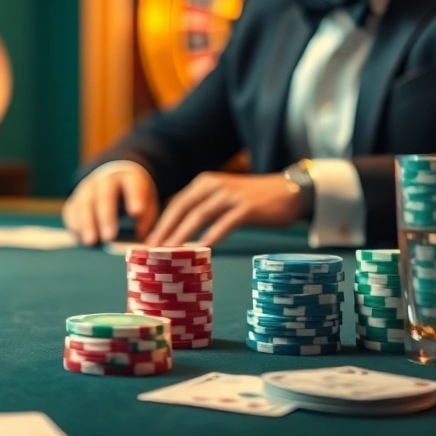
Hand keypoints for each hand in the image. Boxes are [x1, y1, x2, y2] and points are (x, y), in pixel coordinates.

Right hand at [62, 164, 157, 245]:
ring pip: (84, 203)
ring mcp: (87, 189)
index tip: (136, 212)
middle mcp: (105, 180)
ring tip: (91, 242)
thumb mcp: (146, 203)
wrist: (112, 182)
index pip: (132, 185)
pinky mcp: (75, 200)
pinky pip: (71, 211)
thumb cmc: (133, 198)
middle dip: (106, 216)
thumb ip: (145, 218)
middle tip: (110, 236)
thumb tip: (139, 234)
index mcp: (129, 178)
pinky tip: (80, 239)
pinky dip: (75, 225)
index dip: (134, 198)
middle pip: (104, 196)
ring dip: (86, 223)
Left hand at [145, 172, 301, 246]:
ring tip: (170, 252)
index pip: (175, 204)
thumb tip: (179, 233)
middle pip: (182, 208)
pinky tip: (203, 249)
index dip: (160, 223)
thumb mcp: (222, 198)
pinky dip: (212, 236)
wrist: (288, 191)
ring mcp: (230, 195)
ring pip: (199, 216)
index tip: (147, 243)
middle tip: (152, 251)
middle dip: (165, 230)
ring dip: (182, 234)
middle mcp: (213, 186)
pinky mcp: (247, 208)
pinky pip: (225, 223)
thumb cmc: (252, 200)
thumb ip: (202, 208)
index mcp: (204, 183)